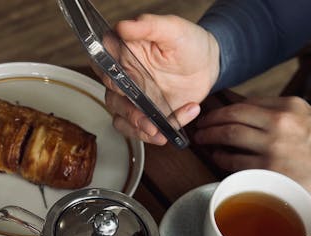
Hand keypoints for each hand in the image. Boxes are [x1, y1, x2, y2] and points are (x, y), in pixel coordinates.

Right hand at [102, 14, 219, 144]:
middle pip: (112, 100)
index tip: (121, 84)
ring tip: (158, 130)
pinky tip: (180, 119)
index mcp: (123, 55)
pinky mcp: (148, 116)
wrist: (208, 65)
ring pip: (122, 120)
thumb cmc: (188, 42)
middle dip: (128, 112)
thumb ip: (148, 26)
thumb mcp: (172, 29)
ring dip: (138, 129)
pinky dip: (159, 133)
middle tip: (144, 116)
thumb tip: (123, 26)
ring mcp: (135, 100)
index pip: (102, 66)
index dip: (108, 78)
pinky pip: (143, 131)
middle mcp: (125, 79)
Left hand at [193, 96, 310, 218]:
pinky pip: (235, 163)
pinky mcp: (269, 170)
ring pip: (229, 138)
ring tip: (203, 141)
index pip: (245, 104)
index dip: (222, 110)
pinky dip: (221, 159)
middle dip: (210, 123)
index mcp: (288, 106)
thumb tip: (244, 111)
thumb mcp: (305, 117)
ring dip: (211, 139)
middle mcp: (279, 123)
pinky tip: (217, 157)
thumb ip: (276, 111)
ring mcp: (273, 147)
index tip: (211, 115)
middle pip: (232, 118)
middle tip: (200, 128)